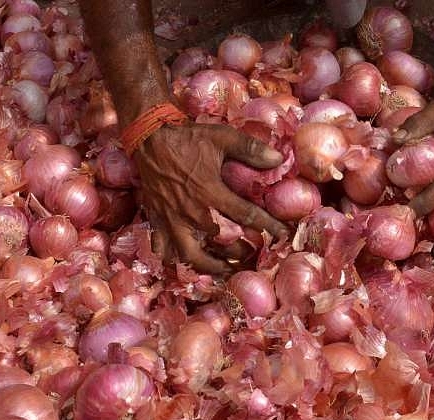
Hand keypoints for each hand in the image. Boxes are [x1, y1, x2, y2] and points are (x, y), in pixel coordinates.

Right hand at [133, 122, 288, 272]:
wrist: (149, 139)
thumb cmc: (187, 139)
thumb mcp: (222, 137)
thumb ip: (250, 149)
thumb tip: (279, 160)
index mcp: (211, 192)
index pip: (247, 216)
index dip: (269, 227)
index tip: (284, 235)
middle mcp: (193, 212)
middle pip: (222, 244)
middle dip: (241, 252)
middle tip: (253, 253)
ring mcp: (172, 220)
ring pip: (191, 256)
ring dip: (209, 266)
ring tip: (223, 268)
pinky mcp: (157, 221)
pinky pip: (163, 249)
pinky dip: (173, 259)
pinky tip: (185, 261)